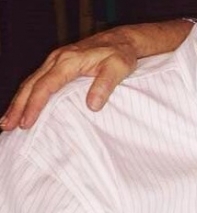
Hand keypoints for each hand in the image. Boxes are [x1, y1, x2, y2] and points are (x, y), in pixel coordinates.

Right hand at [0, 30, 137, 130]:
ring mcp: (55, 60)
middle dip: (18, 106)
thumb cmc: (120, 54)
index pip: (45, 85)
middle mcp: (57, 59)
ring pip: (30, 82)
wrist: (121, 39)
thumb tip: (92, 105)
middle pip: (30, 84)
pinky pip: (37, 79)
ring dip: (18, 101)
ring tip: (8, 121)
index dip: (34, 105)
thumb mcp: (118, 68)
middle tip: (8, 126)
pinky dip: (27, 94)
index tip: (27, 122)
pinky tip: (23, 106)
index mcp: (70, 60)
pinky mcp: (57, 63)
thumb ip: (105, 85)